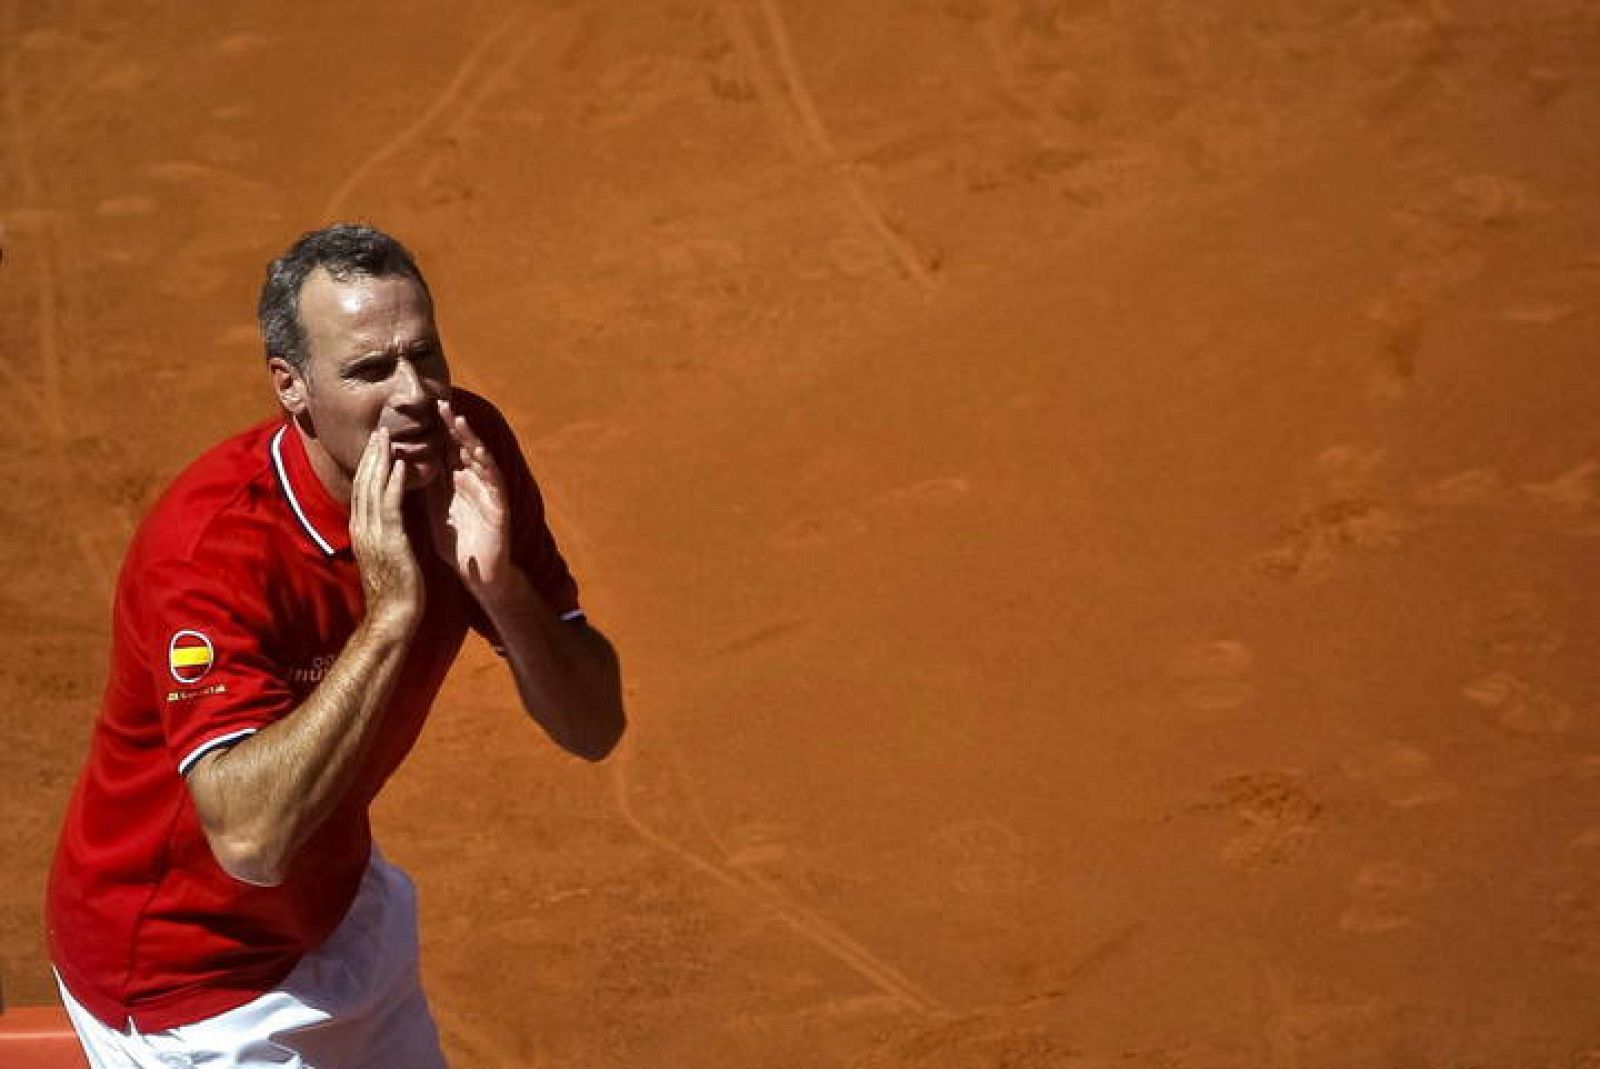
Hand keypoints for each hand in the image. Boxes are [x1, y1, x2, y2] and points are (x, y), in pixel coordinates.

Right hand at [350, 427, 423, 631]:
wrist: (394, 615)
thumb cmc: (394, 589)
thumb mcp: (384, 555)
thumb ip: (382, 534)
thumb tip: (386, 520)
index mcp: (361, 530)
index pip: (361, 490)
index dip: (367, 466)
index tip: (376, 445)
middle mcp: (362, 528)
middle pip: (363, 483)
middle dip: (371, 455)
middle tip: (379, 430)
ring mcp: (373, 533)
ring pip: (373, 489)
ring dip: (381, 461)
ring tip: (388, 437)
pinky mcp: (390, 540)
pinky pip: (391, 505)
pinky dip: (394, 483)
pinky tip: (401, 465)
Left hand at [426, 400, 511, 590]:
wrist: (478, 573)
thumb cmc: (456, 544)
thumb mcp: (434, 509)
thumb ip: (425, 487)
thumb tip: (401, 464)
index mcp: (455, 482)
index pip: (445, 450)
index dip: (435, 430)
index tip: (421, 410)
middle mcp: (473, 481)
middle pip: (461, 447)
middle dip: (452, 426)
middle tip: (439, 403)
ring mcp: (488, 491)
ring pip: (479, 458)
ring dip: (469, 438)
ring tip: (457, 419)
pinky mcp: (500, 504)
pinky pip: (494, 479)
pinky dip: (485, 463)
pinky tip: (475, 450)